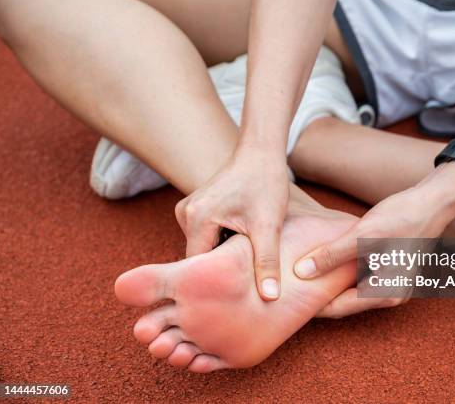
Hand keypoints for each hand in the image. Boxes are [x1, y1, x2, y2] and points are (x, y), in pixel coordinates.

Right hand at [175, 147, 289, 299]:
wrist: (262, 151)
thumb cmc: (266, 182)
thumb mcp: (269, 225)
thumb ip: (267, 262)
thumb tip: (269, 297)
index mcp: (197, 219)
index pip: (198, 268)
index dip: (216, 286)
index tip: (235, 303)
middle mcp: (185, 214)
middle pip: (200, 259)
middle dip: (221, 272)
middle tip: (245, 290)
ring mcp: (189, 209)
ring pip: (204, 249)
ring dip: (224, 258)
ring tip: (247, 268)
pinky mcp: (197, 207)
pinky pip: (207, 236)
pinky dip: (223, 244)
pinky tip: (244, 249)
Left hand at [295, 163, 454, 317]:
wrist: (433, 202)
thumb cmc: (403, 218)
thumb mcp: (363, 237)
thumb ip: (331, 256)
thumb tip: (301, 272)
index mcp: (384, 294)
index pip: (337, 308)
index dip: (310, 304)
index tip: (286, 298)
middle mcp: (388, 294)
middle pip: (343, 301)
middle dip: (317, 294)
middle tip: (287, 286)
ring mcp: (389, 282)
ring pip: (348, 288)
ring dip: (326, 281)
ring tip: (299, 271)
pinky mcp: (386, 269)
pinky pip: (356, 276)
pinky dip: (339, 270)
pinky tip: (320, 259)